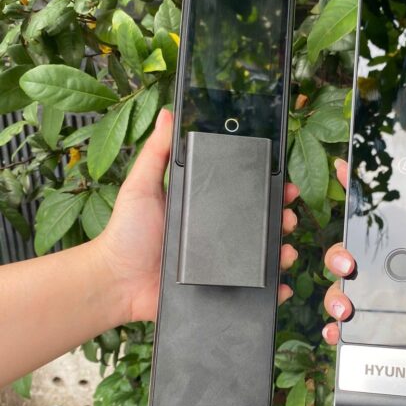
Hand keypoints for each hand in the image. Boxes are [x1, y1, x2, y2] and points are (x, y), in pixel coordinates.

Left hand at [94, 109, 298, 321]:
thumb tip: (168, 115)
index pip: (241, 194)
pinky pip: (252, 290)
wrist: (116, 282)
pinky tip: (281, 287)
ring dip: (281, 251)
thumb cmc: (125, 234)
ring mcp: (220, 264)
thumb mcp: (141, 187)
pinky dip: (272, 289)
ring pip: (261, 256)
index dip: (265, 187)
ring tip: (285, 250)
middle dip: (281, 217)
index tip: (282, 180)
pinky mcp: (218, 288)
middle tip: (288, 215)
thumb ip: (155, 153)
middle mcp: (216, 235)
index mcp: (202, 208)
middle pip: (259, 224)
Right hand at [322, 159, 405, 395]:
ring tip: (346, 306)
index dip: (358, 191)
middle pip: (350, 252)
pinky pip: (345, 328)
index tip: (342, 169)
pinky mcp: (376, 333)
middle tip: (346, 263)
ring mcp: (382, 302)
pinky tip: (339, 331)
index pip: (380, 216)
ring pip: (341, 289)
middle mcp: (393, 273)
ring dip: (334, 294)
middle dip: (337, 254)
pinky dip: (335, 329)